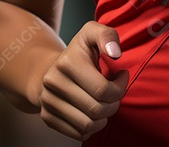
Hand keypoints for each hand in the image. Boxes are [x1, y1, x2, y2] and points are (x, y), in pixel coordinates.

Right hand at [38, 21, 128, 139]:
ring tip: (105, 104)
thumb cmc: (78, 53)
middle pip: (97, 109)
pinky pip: (78, 133)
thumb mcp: (92, 34)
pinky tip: (93, 112)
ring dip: (104, 118)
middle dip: (114, 104)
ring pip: (88, 125)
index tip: (122, 76)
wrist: (48, 70)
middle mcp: (53, 83)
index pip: (103, 89)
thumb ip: (107, 36)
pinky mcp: (47, 117)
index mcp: (66, 63)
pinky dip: (92, 127)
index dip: (120, 87)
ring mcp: (47, 102)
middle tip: (115, 93)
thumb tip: (115, 53)